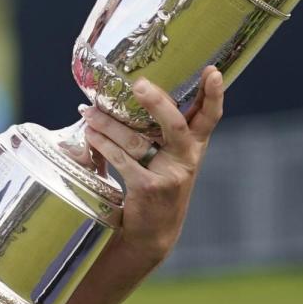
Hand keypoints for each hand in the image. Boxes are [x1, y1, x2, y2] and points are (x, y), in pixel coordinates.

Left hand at [79, 66, 223, 261]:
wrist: (154, 232)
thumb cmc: (159, 184)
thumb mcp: (172, 158)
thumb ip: (164, 131)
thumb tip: (140, 90)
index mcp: (194, 146)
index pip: (209, 116)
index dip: (213, 94)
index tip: (213, 71)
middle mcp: (186, 158)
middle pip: (174, 124)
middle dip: (156, 102)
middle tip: (139, 84)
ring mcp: (169, 174)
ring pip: (135, 140)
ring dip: (108, 123)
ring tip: (89, 111)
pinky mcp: (147, 188)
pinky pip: (120, 160)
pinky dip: (102, 144)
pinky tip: (90, 135)